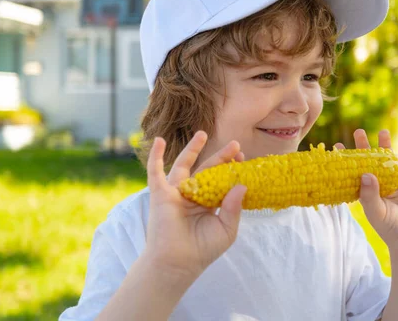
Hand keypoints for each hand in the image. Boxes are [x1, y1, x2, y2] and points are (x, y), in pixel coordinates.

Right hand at [144, 131, 246, 277]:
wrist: (177, 263)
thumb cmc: (202, 250)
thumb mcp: (226, 229)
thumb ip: (234, 208)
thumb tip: (242, 185)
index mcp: (209, 204)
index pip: (221, 180)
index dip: (231, 169)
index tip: (242, 158)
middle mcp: (193, 196)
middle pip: (208, 170)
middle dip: (221, 157)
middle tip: (235, 145)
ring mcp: (176, 193)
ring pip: (184, 165)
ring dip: (192, 149)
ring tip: (203, 133)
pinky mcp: (161, 194)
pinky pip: (155, 172)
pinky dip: (155, 157)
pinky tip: (158, 141)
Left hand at [335, 129, 397, 249]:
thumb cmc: (392, 228)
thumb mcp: (377, 213)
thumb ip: (370, 195)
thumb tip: (364, 173)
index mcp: (369, 190)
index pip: (355, 171)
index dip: (347, 159)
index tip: (338, 146)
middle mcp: (382, 182)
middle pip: (371, 160)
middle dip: (365, 146)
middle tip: (358, 132)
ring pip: (391, 159)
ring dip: (387, 145)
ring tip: (382, 132)